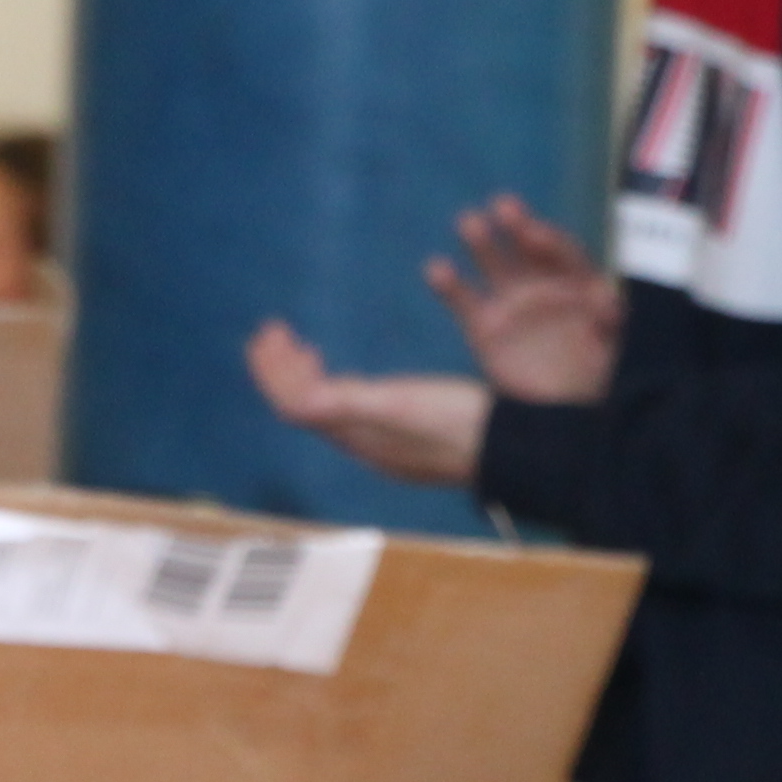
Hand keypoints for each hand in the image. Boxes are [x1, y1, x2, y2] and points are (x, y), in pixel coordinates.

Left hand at [245, 323, 489, 486]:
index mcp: (355, 433)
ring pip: (329, 409)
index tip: (265, 334)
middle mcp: (363, 442)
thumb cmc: (458, 421)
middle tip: (273, 332)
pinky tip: (352, 377)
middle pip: (305, 406)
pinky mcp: (407, 437)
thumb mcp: (401, 406)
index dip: (272, 371)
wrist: (516, 449)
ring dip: (308, 377)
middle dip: (282, 370)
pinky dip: (340, 386)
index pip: (294, 403)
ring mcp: (385, 442)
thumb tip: (290, 403)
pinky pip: (354, 410)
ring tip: (302, 348)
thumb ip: (346, 404)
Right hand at [419, 195, 616, 402]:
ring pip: (494, 266)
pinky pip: (463, 301)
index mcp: (578, 287)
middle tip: (502, 207)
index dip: (550, 243)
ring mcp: (511, 306)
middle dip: (516, 227)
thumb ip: (609, 321)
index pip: (564, 256)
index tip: (535, 232)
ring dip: (482, 243)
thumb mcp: (614, 350)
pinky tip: (437, 268)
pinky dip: (449, 284)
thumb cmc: (596, 377)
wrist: (562, 411)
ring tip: (468, 222)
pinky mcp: (483, 327)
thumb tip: (606, 296)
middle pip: (527, 250)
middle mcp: (543, 288)